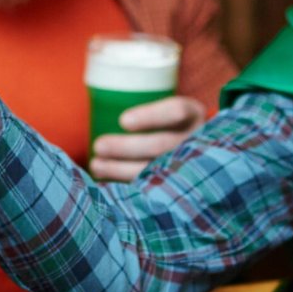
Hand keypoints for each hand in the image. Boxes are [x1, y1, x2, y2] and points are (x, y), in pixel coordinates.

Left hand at [88, 95, 207, 181]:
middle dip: (126, 147)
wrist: (196, 152)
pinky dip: (127, 186)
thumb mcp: (169, 110)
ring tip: (96, 164)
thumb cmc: (171, 124)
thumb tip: (101, 101)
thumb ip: (145, 108)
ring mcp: (190, 166)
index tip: (123, 121)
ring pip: (155, 171)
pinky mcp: (179, 186)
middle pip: (160, 145)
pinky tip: (106, 182)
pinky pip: (152, 190)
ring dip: (121, 170)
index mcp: (193, 114)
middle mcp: (196, 140)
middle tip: (98, 145)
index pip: (175, 111)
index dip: (150, 116)